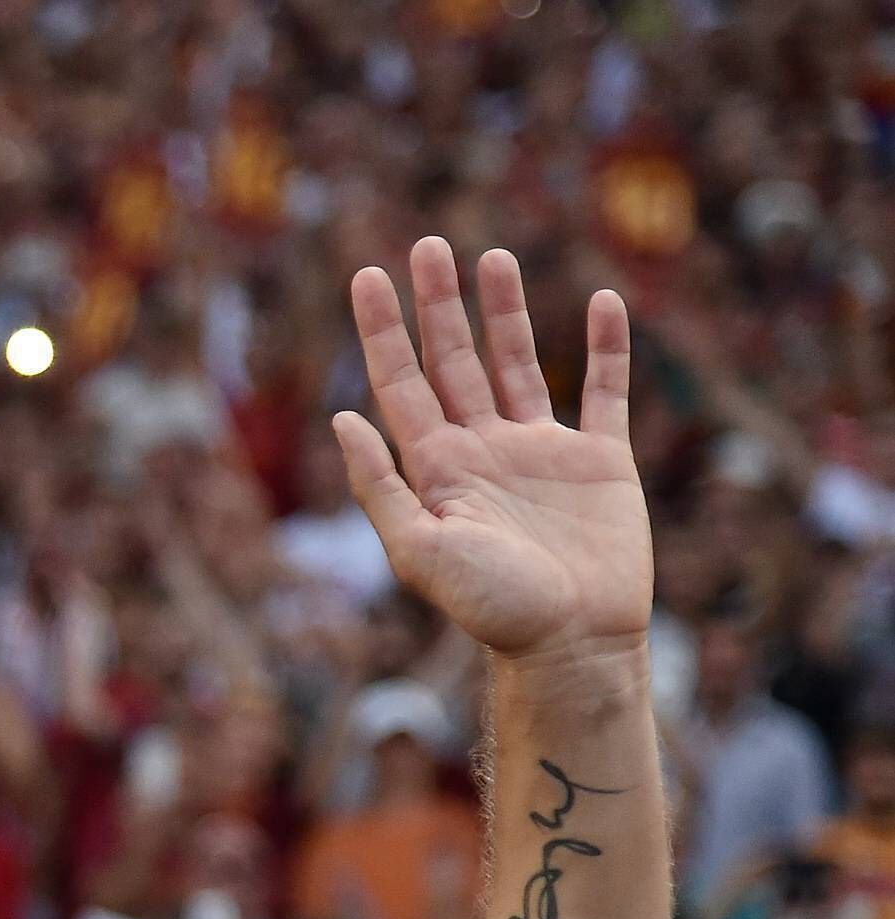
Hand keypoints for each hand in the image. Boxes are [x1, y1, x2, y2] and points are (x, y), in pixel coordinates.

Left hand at [336, 238, 648, 658]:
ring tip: (493, 257)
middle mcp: (484, 451)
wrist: (571, 645)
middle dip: (439, 305)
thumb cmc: (492, 609)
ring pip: (519, 364)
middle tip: (427, 245)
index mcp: (437, 468)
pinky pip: (605, 392)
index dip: (383, 331)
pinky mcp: (601, 462)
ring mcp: (542, 453)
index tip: (367, 277)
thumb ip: (380, 485)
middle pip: (454, 361)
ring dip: (506, 313)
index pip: (400, 384)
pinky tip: (602, 300)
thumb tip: (340, 419)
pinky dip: (607, 347)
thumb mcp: (419, 550)